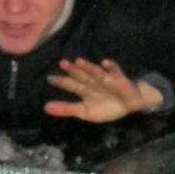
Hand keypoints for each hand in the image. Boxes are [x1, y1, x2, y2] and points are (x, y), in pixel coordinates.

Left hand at [44, 58, 163, 121]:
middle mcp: (93, 82)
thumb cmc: (106, 107)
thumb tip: (44, 107)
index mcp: (83, 89)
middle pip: (81, 75)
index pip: (71, 84)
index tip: (50, 79)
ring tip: (79, 62)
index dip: (61, 81)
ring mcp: (106, 79)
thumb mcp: (84, 111)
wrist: (129, 106)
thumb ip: (66, 109)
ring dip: (89, 67)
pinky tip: (105, 62)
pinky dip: (111, 67)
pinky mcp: (119, 79)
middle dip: (73, 70)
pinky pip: (115, 72)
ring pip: (96, 72)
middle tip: (63, 63)